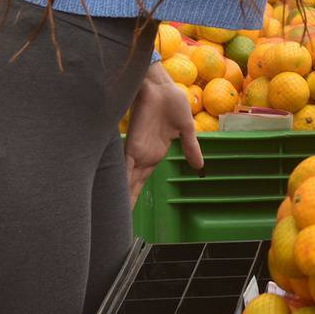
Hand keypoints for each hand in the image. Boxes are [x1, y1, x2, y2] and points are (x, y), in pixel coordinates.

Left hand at [125, 62, 202, 205]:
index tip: (129, 213)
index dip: (136, 195)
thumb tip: (200, 166)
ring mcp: (135, 152)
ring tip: (114, 219)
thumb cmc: (172, 102)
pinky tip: (118, 198)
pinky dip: (121, 183)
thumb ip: (190, 148)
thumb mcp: (186, 129)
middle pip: (132, 185)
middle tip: (116, 227)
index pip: (141, 180)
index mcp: (154, 154)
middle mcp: (142, 156)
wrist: (161, 86)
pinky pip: (124, 168)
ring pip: (125, 181)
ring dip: (121, 198)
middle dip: (126, 204)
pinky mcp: (131, 145)